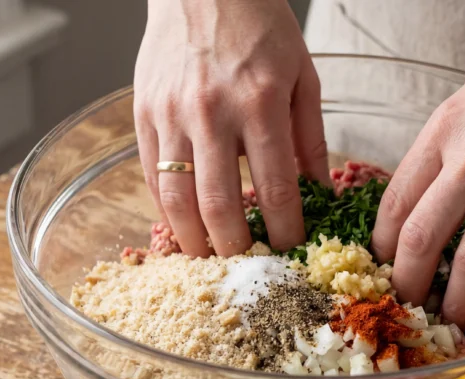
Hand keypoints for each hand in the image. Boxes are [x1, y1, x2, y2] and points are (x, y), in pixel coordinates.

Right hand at [134, 0, 328, 256]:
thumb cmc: (259, 25)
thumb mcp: (303, 73)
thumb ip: (310, 136)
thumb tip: (320, 191)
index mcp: (262, 103)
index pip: (276, 189)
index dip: (284, 231)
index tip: (290, 251)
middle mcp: (213, 112)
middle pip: (221, 205)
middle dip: (236, 248)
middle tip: (247, 267)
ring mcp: (172, 114)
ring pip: (178, 198)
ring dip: (193, 239)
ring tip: (208, 259)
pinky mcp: (144, 113)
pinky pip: (152, 174)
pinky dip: (166, 207)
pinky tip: (181, 224)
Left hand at [370, 2, 464, 329]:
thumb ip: (444, 150)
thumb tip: (420, 200)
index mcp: (443, 131)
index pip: (394, 202)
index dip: (381, 247)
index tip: (382, 269)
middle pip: (421, 238)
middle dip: (408, 285)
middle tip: (407, 308)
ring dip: (460, 300)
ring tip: (454, 320)